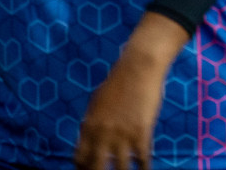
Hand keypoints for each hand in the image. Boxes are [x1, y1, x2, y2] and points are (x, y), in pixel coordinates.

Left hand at [75, 13, 188, 169]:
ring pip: (119, 168)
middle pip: (96, 168)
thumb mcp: (97, 102)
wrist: (138, 67)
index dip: (84, 169)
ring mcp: (122, 134)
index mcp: (88, 126)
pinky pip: (141, 158)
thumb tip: (91, 136)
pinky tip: (145, 169)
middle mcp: (102, 134)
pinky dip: (143, 168)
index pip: (80, 159)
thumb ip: (93, 122)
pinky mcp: (141, 131)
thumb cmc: (119, 81)